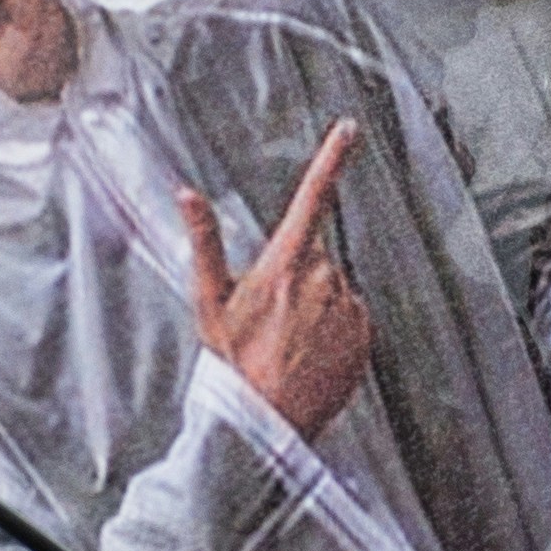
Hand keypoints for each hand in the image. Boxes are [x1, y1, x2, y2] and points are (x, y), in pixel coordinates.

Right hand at [180, 122, 373, 444]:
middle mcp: (324, 277)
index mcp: (286, 260)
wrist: (265, 422)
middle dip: (299, 278)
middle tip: (271, 320)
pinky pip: (352, 320)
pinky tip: (310, 355)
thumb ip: (202, 241)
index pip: (312, 197)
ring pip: (335, 291)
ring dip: (317, 308)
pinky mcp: (366, 334)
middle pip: (317, 258)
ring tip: (289, 344)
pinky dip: (335, 332)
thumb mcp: (209, 300)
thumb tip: (185, 192)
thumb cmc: (233, 362)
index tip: (348, 128)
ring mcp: (349, 306)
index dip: (332, 158)